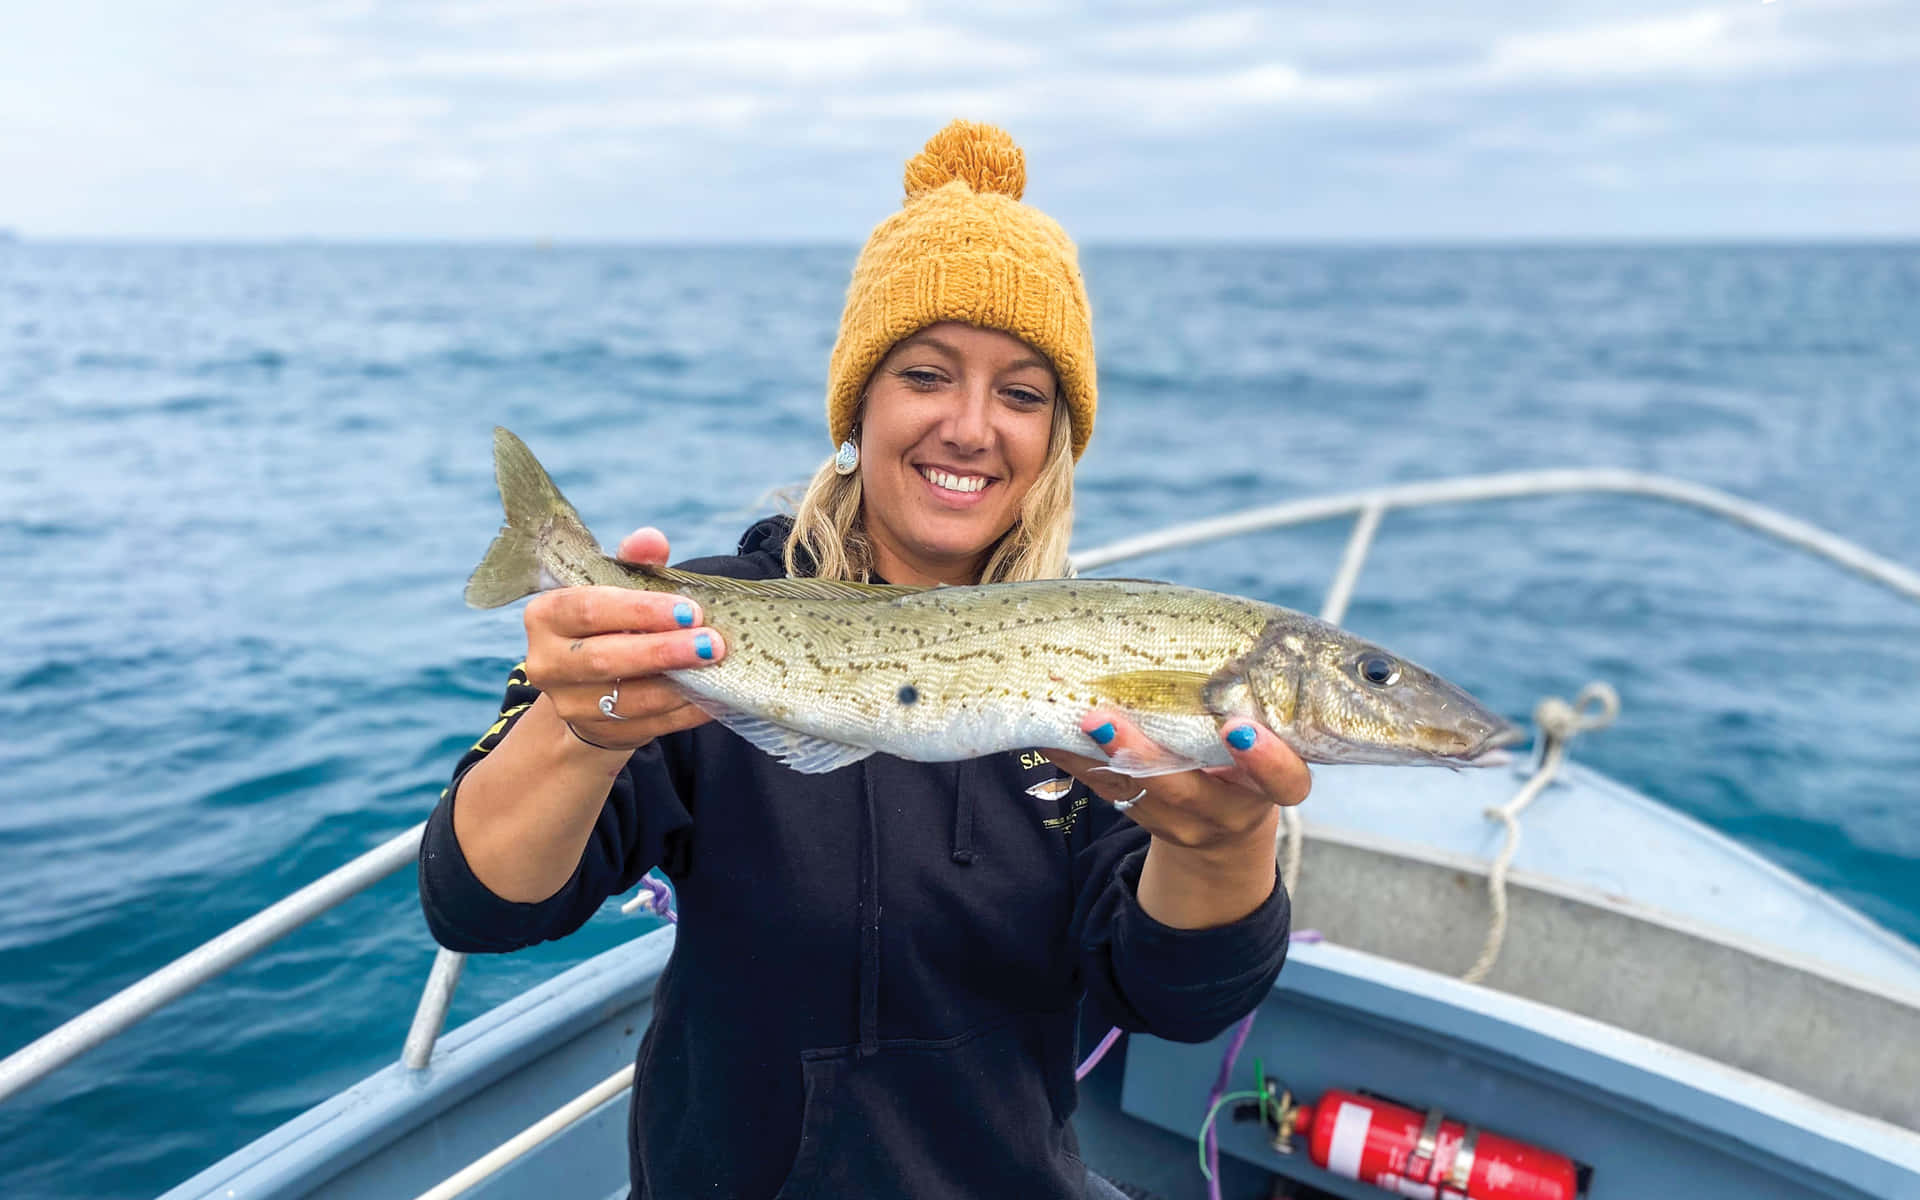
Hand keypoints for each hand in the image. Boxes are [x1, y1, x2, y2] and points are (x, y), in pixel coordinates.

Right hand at [520, 527, 726, 751]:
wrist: (593, 682)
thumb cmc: (611, 621)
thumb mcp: (619, 586)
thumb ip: (635, 563)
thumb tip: (652, 539)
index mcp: (546, 615)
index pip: (590, 609)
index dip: (640, 610)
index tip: (689, 610)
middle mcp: (546, 663)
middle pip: (604, 658)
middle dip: (662, 651)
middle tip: (712, 643)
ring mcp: (569, 704)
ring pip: (627, 700)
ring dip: (678, 686)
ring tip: (717, 669)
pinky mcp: (599, 734)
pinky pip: (648, 726)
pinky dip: (684, 712)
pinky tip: (713, 696)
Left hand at [1046, 711, 1309, 851]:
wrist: (1226, 823)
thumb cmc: (1249, 755)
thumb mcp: (1269, 734)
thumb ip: (1253, 698)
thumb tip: (1202, 624)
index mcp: (1272, 785)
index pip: (1283, 780)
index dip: (1265, 760)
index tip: (1238, 729)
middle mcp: (1227, 811)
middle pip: (1186, 793)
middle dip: (1144, 758)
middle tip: (1105, 720)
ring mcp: (1183, 824)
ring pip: (1137, 795)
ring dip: (1099, 756)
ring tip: (1073, 719)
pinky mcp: (1146, 820)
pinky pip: (1107, 792)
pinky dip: (1079, 762)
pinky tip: (1052, 735)